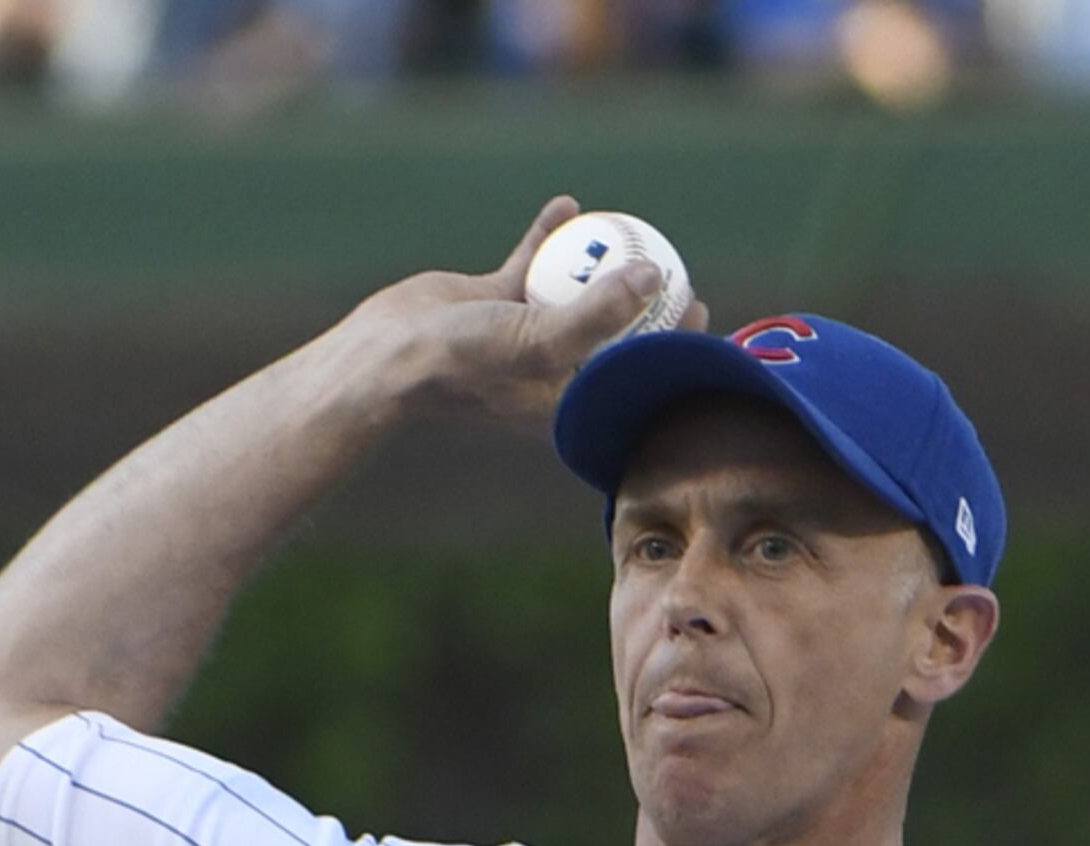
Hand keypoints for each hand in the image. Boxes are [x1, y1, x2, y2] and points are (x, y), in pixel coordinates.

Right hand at [346, 197, 704, 425]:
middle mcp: (551, 366)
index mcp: (570, 395)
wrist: (391, 354)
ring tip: (632, 234)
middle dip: (647, 301)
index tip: (698, 309)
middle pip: (613, 329)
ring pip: (574, 292)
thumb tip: (656, 277)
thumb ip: (602, 314)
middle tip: (675, 268)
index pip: (634, 368)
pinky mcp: (495, 300)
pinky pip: (532, 261)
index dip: (671, 341)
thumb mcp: (545, 342)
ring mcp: (523, 331)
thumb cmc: (471, 364)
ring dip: (600, 263)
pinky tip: (567, 204)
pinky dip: (548, 234)